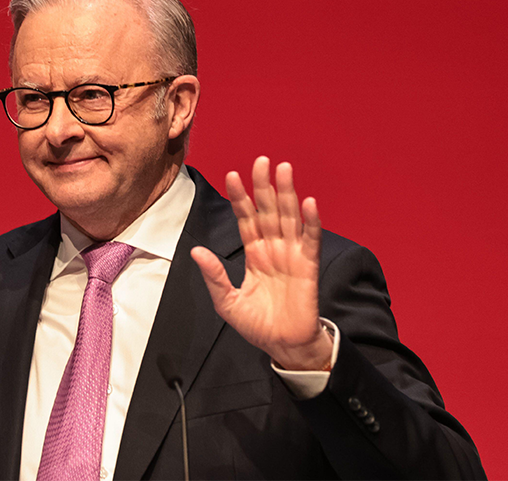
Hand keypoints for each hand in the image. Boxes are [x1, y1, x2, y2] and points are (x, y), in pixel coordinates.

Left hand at [191, 156, 331, 370]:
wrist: (282, 346)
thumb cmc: (256, 324)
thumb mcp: (226, 301)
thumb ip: (214, 275)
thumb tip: (196, 251)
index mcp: (254, 254)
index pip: (246, 219)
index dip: (240, 198)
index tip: (232, 175)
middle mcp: (273, 249)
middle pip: (268, 211)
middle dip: (263, 186)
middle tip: (261, 160)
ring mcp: (292, 256)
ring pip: (289, 218)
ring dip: (287, 194)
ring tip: (284, 170)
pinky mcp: (308, 267)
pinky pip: (310, 240)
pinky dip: (310, 222)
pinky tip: (308, 203)